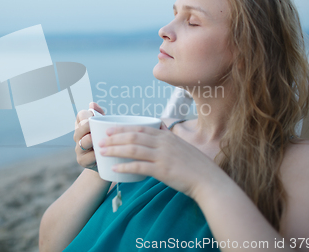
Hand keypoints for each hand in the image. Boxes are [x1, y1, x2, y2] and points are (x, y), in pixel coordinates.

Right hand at [73, 102, 104, 171]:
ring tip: (98, 139)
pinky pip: (87, 157)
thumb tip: (92, 103)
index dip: (87, 115)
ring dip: (90, 140)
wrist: (105, 162)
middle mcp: (78, 136)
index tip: (94, 116)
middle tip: (95, 126)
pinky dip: (94, 155)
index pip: (81, 115)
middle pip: (80, 128)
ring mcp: (79, 148)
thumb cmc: (104, 140)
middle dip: (87, 126)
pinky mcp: (82, 160)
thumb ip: (100, 114)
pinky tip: (101, 153)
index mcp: (82, 125)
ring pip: (82, 142)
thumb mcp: (104, 126)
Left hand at [98, 124, 223, 198]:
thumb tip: (154, 137)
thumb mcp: (180, 146)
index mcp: (166, 136)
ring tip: (102, 153)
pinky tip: (115, 169)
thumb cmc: (194, 165)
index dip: (122, 128)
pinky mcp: (162, 170)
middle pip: (133, 136)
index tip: (109, 130)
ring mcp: (162, 156)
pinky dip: (125, 167)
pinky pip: (139, 167)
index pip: (139, 127)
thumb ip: (166, 141)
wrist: (208, 180)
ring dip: (115, 150)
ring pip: (133, 149)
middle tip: (100, 141)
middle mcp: (163, 143)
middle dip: (114, 138)